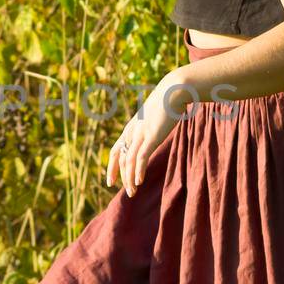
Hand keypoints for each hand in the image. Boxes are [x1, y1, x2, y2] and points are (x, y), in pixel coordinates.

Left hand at [106, 69, 197, 197]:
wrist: (173, 91)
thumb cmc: (166, 103)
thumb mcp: (153, 117)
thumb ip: (149, 127)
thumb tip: (153, 134)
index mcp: (130, 128)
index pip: (116, 151)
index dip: (112, 167)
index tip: (111, 181)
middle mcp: (132, 132)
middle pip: (121, 159)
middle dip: (121, 177)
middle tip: (126, 192)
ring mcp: (140, 134)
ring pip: (129, 161)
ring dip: (129, 179)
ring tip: (132, 192)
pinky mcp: (151, 136)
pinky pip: (141, 157)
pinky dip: (138, 171)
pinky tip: (139, 181)